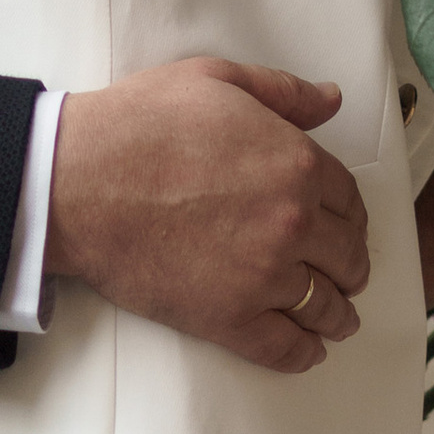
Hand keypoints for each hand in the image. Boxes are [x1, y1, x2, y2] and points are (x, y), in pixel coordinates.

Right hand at [44, 59, 369, 374]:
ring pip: (322, 306)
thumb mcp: (219, 80)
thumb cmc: (144, 123)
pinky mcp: (228, 320)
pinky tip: (310, 350)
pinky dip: (304, 353)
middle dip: (350, 265)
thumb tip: (332, 100)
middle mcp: (292, 222)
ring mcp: (263, 277)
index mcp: (296, 162)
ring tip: (340, 319)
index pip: (347, 199)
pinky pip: (284, 347)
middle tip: (347, 273)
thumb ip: (283, 92)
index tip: (346, 226)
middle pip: (345, 255)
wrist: (83, 181)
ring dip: (337, 314)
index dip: (350, 215)